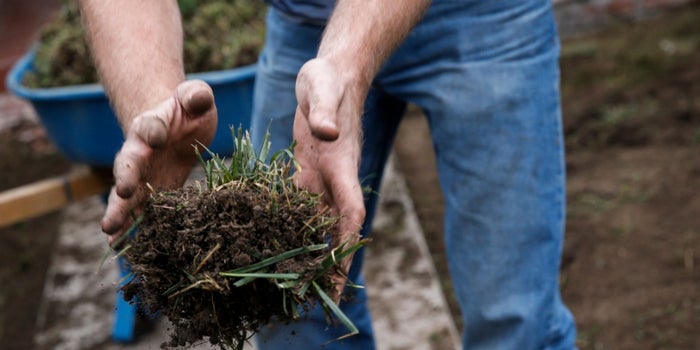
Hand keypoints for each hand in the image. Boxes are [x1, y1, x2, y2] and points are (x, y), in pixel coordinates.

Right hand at [102, 80, 216, 242]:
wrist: (177, 127)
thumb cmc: (187, 110)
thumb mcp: (196, 97)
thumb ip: (196, 95)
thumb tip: (195, 98)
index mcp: (150, 125)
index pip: (149, 126)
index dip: (153, 130)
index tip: (157, 136)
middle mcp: (139, 153)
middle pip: (127, 165)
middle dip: (125, 179)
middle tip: (121, 193)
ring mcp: (143, 176)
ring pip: (127, 196)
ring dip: (120, 214)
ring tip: (110, 234)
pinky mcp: (153, 194)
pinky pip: (141, 213)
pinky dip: (134, 229)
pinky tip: (124, 249)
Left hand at [293, 58, 366, 301]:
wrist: (330, 75)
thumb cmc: (329, 80)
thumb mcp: (324, 88)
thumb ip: (325, 111)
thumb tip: (327, 133)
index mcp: (343, 166)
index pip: (351, 212)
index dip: (347, 245)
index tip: (341, 275)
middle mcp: (335, 180)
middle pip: (336, 230)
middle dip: (331, 264)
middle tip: (321, 301)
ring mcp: (321, 179)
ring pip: (317, 225)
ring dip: (311, 254)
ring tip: (298, 287)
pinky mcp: (306, 174)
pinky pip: (298, 209)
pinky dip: (292, 231)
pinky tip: (276, 248)